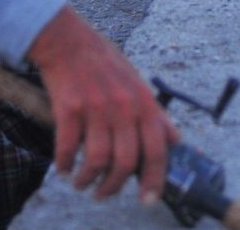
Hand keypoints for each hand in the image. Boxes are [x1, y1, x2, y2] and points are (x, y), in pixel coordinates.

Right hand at [27, 8, 177, 203]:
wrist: (67, 40)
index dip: (155, 180)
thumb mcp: (138, 83)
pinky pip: (68, 148)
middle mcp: (123, 107)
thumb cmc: (104, 62)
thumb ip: (156, 114)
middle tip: (104, 194)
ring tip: (82, 183)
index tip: (148, 199)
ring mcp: (96, 108)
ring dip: (88, 179)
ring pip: (97, 160)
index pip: (157, 149)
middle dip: (114, 186)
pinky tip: (63, 167)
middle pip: (126, 162)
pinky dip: (65, 163)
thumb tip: (175, 140)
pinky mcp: (69, 109)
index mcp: (143, 102)